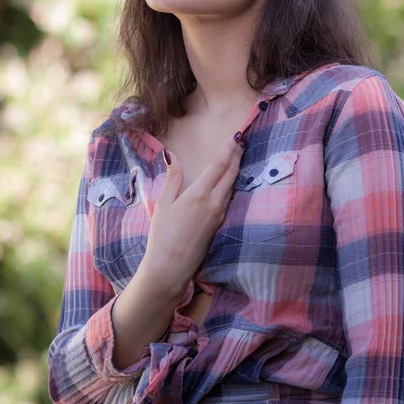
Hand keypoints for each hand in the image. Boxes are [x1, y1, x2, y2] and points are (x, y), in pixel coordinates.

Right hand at [141, 135, 243, 296]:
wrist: (171, 266)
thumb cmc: (162, 234)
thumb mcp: (163, 203)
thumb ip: (173, 178)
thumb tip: (171, 155)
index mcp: (199, 194)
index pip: (218, 166)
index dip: (228, 149)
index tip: (235, 137)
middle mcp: (214, 202)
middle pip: (231, 174)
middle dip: (237, 156)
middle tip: (241, 142)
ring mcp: (219, 214)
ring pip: (232, 186)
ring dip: (236, 170)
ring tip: (238, 157)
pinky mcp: (220, 224)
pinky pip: (229, 199)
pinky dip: (232, 184)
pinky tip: (230, 182)